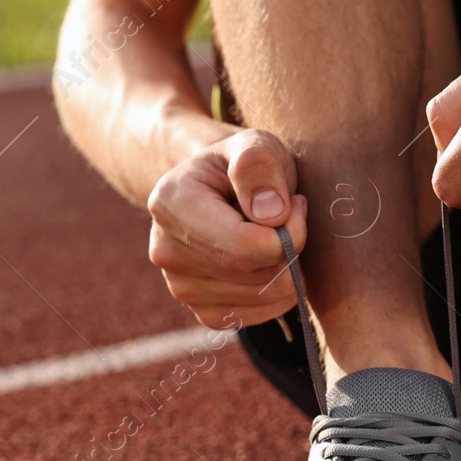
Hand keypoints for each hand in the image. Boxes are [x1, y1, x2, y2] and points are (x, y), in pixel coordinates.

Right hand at [146, 129, 309, 328]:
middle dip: (291, 249)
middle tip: (288, 217)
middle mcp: (166, 252)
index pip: (248, 245)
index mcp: (171, 204)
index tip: (295, 203)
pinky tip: (268, 262)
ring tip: (272, 235)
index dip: (291, 230)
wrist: (219, 189)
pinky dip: (278, 293)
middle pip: (258, 274)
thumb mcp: (255, 145)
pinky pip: (258, 316)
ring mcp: (181, 287)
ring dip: (287, 269)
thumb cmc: (241, 164)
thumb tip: (272, 216)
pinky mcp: (203, 311)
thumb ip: (259, 166)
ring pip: (264, 297)